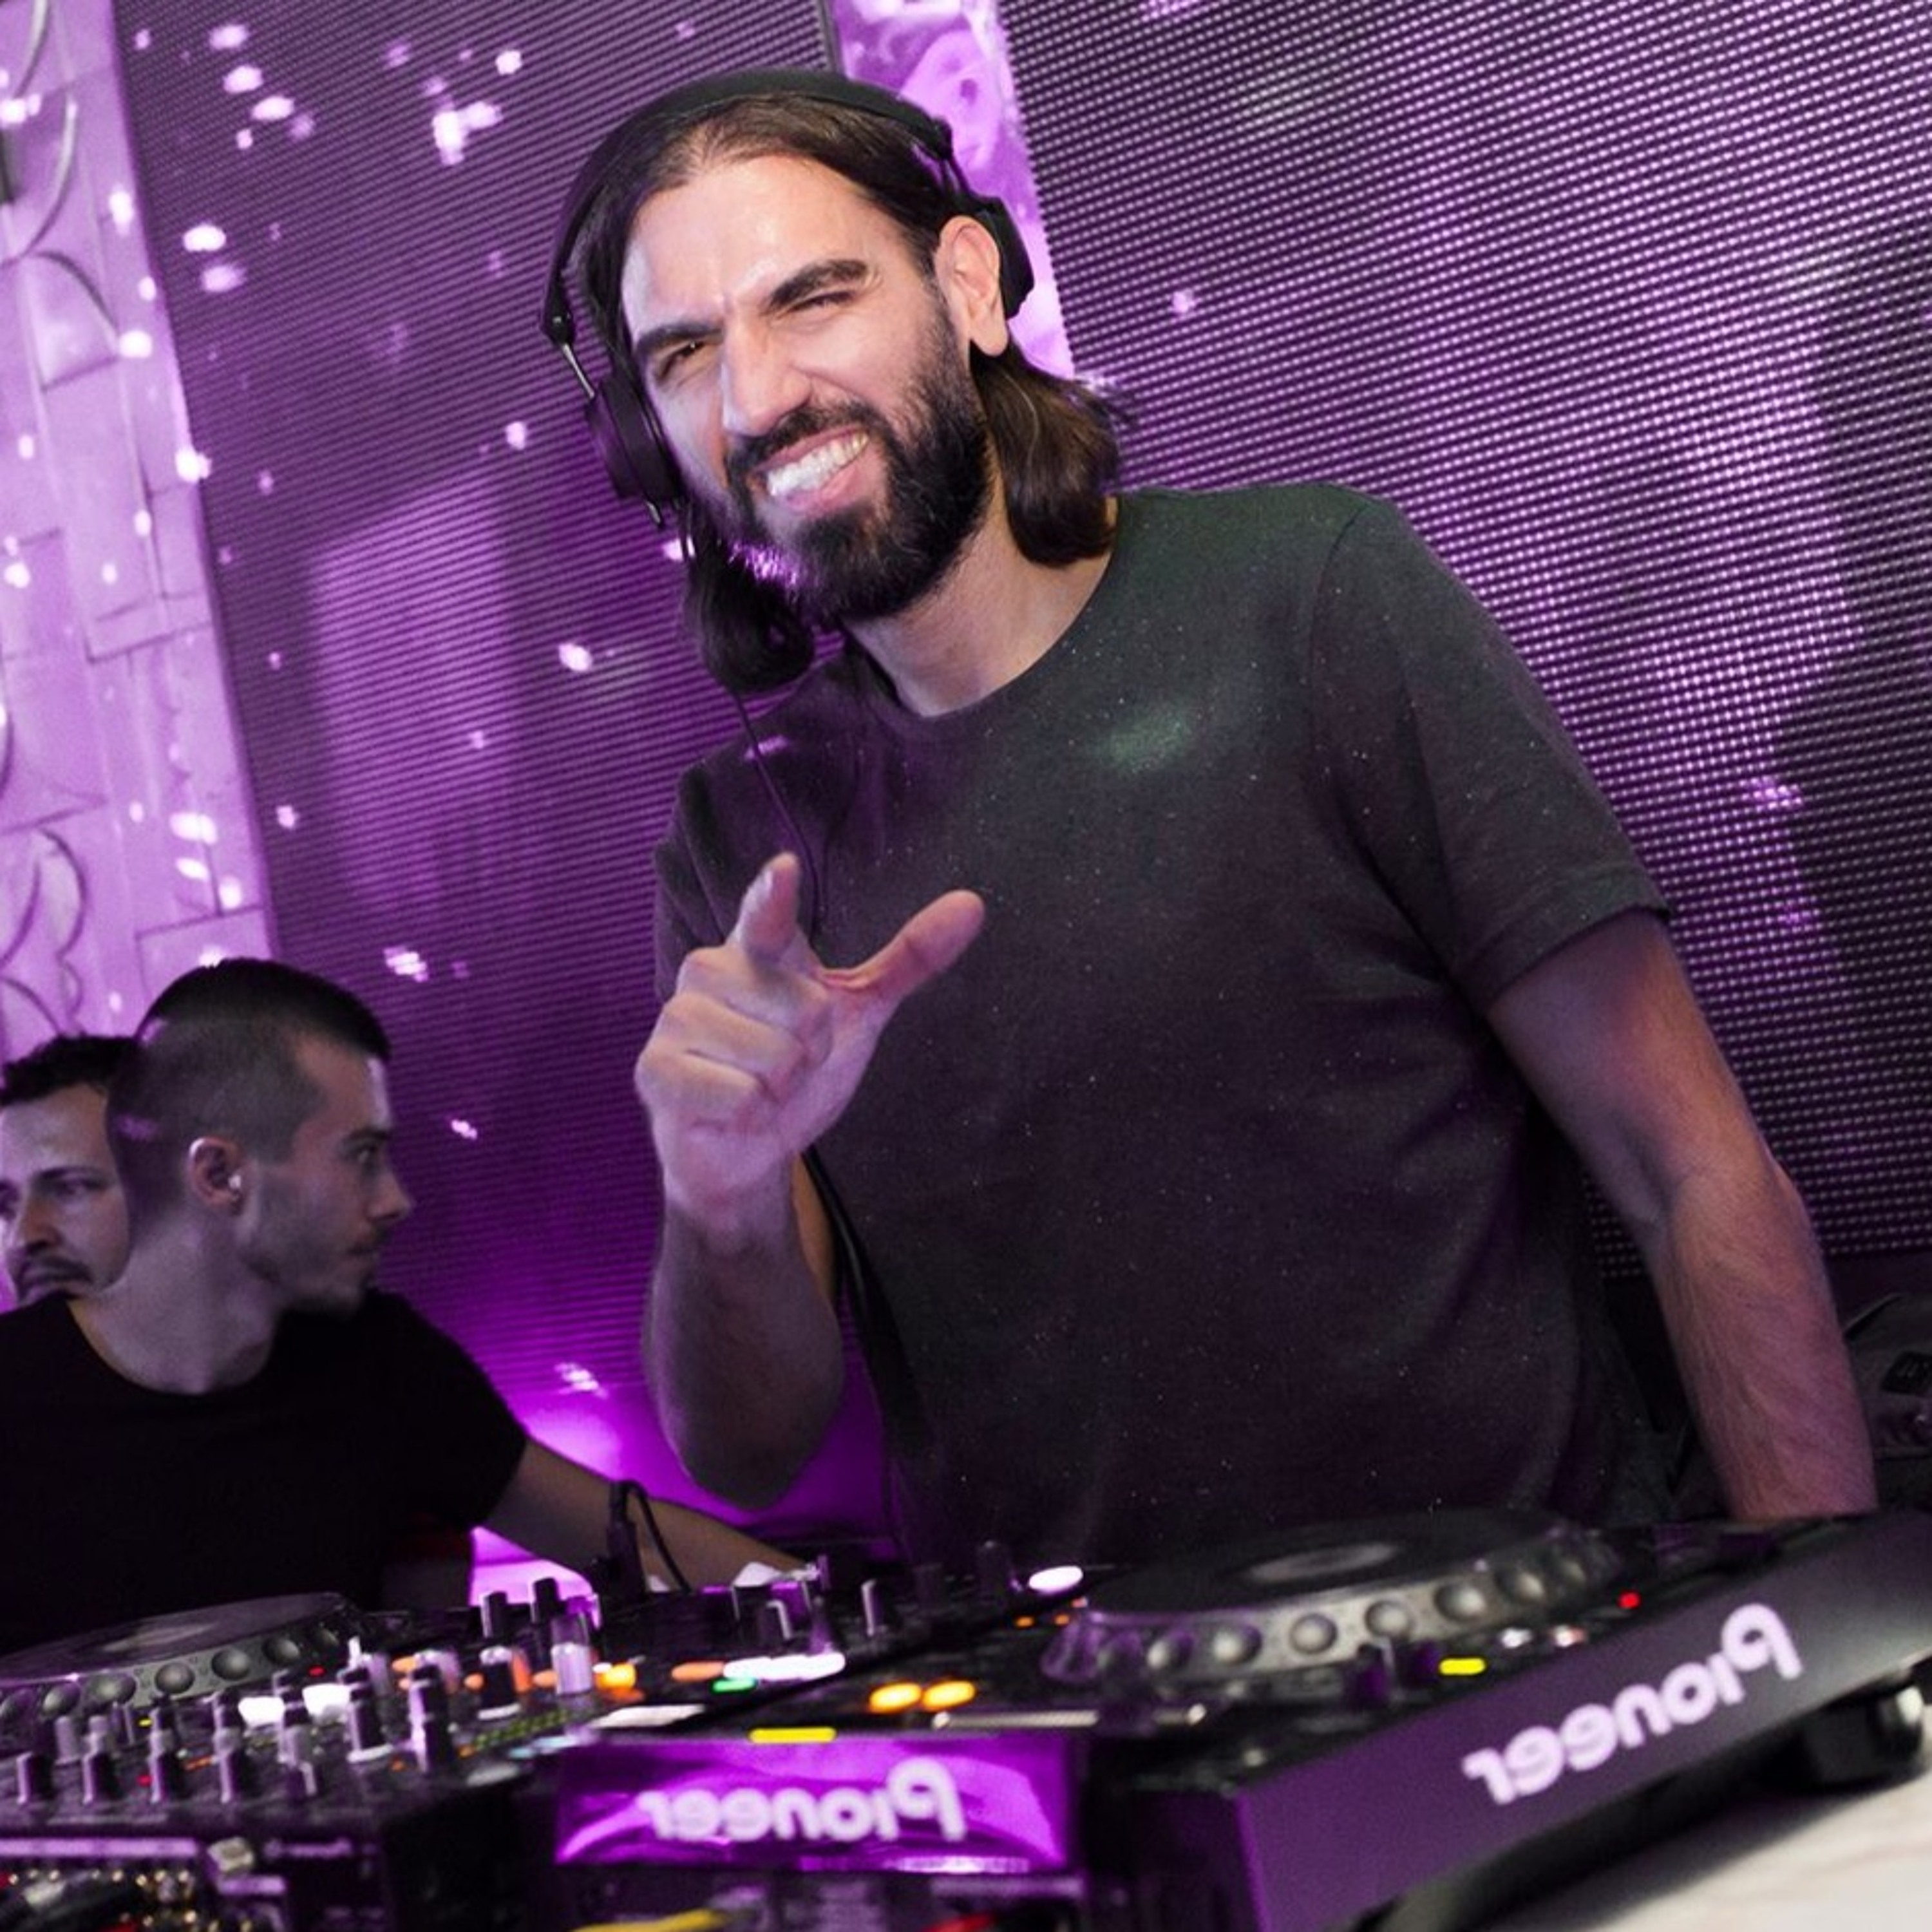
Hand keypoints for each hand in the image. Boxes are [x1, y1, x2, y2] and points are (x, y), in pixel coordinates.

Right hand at [637, 854, 983, 1233]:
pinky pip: (739, 1096)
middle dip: (811, 1052)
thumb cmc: (796, 1067)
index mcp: (758, 950)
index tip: (784, 871)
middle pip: (805, 1011)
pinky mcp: (656, 1069)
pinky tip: (730, 1111)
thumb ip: (907, 960)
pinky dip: (751, 1115)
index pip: (766, 915)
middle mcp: (709, 971)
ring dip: (780, 1087)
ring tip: (756, 1085)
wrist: (747, 1149)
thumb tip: (973, 903)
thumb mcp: (859, 1012)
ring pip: (773, 1057)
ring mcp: (676, 1019)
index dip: (773, 895)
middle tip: (785, 1063)